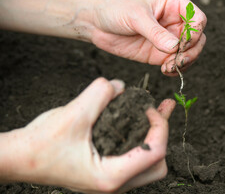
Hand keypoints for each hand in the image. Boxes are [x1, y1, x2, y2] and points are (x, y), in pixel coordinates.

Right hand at [0, 78, 174, 192]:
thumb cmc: (40, 144)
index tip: (149, 106)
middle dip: (162, 134)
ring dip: (154, 134)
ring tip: (156, 109)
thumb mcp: (72, 114)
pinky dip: (140, 136)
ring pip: (147, 162)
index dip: (159, 125)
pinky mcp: (105, 169)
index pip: (154, 153)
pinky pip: (133, 156)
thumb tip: (120, 85)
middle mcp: (114, 184)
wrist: (19, 158)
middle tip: (158, 109)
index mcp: (110, 177)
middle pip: (158, 164)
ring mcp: (110, 178)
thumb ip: (100, 95)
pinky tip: (137, 116)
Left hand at [90, 0, 206, 75]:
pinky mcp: (160, 53)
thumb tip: (175, 47)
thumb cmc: (115, 8)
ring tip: (168, 68)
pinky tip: (166, 71)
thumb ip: (156, 33)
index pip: (198, 19)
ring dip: (184, 63)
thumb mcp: (136, 17)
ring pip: (190, 53)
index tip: (181, 44)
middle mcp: (175, 21)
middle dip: (191, 51)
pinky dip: (176, 70)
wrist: (96, 22)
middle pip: (198, 38)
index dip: (195, 33)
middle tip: (177, 61)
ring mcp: (168, 38)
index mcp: (174, 4)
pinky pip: (176, 63)